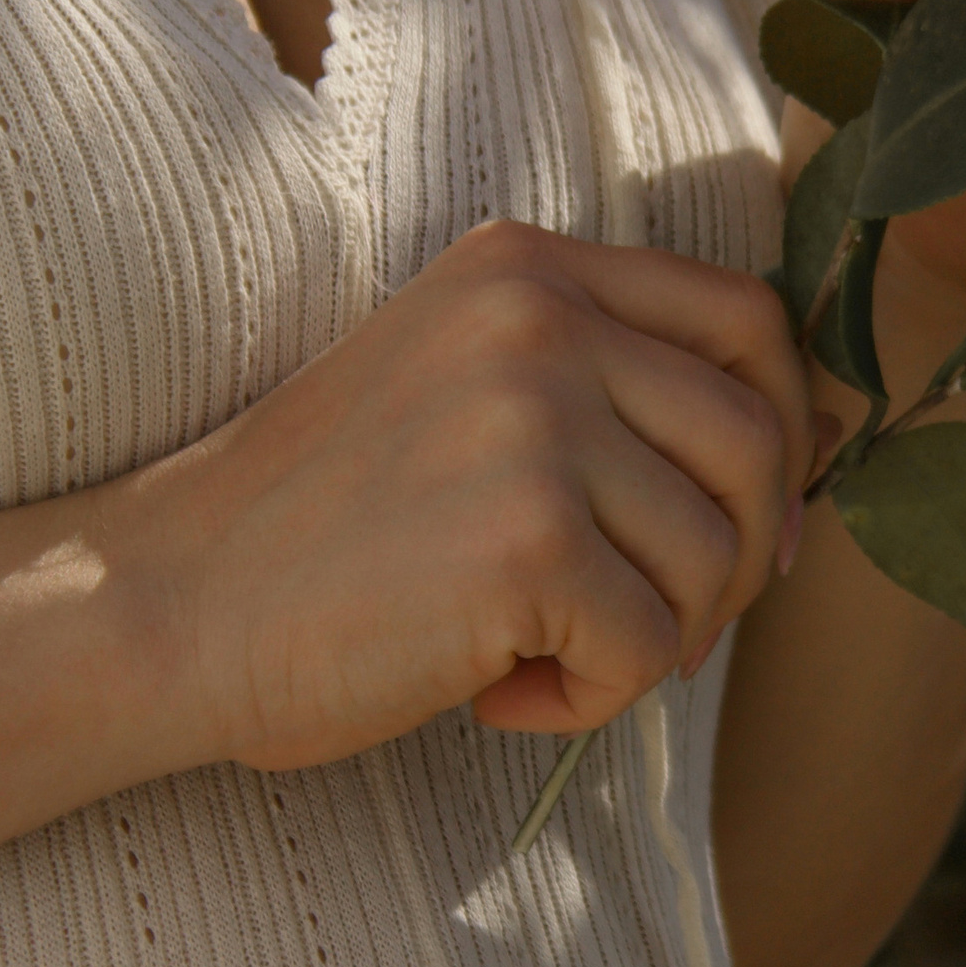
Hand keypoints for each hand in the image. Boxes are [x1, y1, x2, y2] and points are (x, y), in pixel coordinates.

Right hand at [137, 220, 813, 769]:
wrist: (163, 607)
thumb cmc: (317, 532)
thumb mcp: (463, 393)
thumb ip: (604, 387)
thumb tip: (802, 470)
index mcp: (526, 265)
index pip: (748, 319)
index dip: (783, 432)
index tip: (751, 528)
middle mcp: (540, 317)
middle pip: (756, 441)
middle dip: (736, 561)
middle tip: (650, 630)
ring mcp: (536, 420)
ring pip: (714, 556)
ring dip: (650, 641)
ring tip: (533, 658)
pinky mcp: (529, 539)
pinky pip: (649, 647)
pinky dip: (589, 701)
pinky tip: (495, 693)